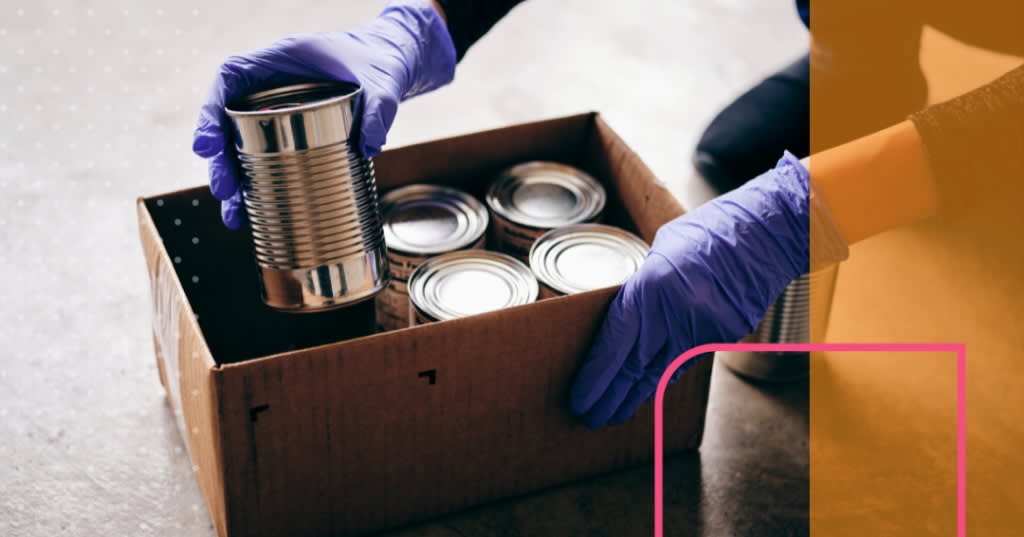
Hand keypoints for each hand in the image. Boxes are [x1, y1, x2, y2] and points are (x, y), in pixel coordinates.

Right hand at [191, 0, 454, 228]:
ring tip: (235, 214)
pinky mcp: (293, 131)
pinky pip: (265, 156)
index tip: (206, 146)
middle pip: (229, 119)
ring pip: (243, 144)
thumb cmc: (381, 63)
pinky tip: (254, 214)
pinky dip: (258, 185)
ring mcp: (280, 109)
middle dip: (221, 158)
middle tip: (225, 190)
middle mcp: (273, 84)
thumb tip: (371, 146)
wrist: (394, 65)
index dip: (210, 110)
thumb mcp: (384, 82)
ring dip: (236, 180)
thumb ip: (380, 108)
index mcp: (282, 58)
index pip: (231, 77)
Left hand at [569, 153, 810, 427]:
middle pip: (634, 367)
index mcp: (652, 288)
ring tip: (612, 415)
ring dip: (634, 397)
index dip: (596, 376)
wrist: (768, 231)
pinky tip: (648, 391)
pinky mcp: (722, 337)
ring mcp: (702, 330)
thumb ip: (643, 286)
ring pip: (659, 373)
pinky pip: (685, 362)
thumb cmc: (712, 229)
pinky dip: (663, 378)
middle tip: (589, 417)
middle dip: (609, 396)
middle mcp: (675, 315)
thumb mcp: (662, 251)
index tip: (581, 397)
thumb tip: (628, 314)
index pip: (615, 343)